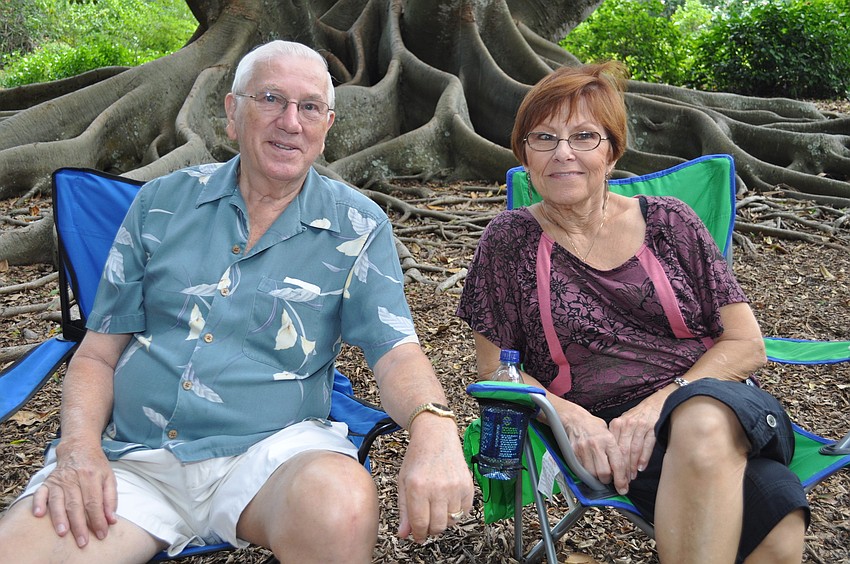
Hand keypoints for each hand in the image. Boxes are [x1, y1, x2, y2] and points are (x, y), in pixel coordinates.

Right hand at [31, 442, 117, 546]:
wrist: (79, 446)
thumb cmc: (96, 465)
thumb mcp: (109, 477)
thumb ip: (111, 499)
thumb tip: (112, 520)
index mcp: (92, 476)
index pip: (95, 502)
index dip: (98, 519)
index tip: (101, 534)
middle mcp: (74, 478)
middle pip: (76, 504)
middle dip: (80, 525)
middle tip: (82, 542)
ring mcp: (59, 479)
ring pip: (58, 501)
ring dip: (60, 518)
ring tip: (63, 533)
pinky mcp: (48, 481)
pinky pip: (40, 493)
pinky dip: (38, 503)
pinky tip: (39, 514)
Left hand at [396, 417, 473, 542]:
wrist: (436, 436)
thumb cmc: (417, 458)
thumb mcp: (403, 482)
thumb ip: (404, 510)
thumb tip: (404, 535)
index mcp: (418, 488)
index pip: (420, 524)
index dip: (418, 534)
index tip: (418, 536)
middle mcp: (438, 488)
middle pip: (438, 526)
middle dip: (431, 530)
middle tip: (427, 523)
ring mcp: (456, 487)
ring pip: (452, 521)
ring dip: (444, 520)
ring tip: (437, 508)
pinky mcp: (468, 485)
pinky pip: (465, 512)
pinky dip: (456, 512)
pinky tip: (448, 501)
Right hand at [563, 409, 629, 494]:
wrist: (575, 419)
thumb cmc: (594, 427)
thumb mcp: (610, 434)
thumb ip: (616, 450)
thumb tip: (624, 470)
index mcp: (608, 439)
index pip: (617, 465)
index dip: (621, 480)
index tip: (623, 488)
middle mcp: (596, 444)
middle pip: (604, 473)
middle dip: (608, 480)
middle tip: (610, 478)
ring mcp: (583, 449)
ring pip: (592, 473)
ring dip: (597, 477)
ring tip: (600, 472)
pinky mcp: (574, 452)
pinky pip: (582, 469)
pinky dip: (588, 472)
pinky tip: (591, 467)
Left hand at [608, 397, 662, 481]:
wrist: (657, 403)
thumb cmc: (638, 416)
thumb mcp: (623, 423)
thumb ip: (617, 437)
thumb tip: (610, 458)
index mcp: (617, 424)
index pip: (612, 447)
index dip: (612, 463)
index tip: (612, 474)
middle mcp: (627, 424)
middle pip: (622, 450)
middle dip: (622, 468)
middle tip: (622, 481)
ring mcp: (640, 426)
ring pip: (634, 450)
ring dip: (632, 466)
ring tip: (631, 477)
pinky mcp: (652, 428)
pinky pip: (646, 446)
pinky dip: (643, 459)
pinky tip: (640, 468)